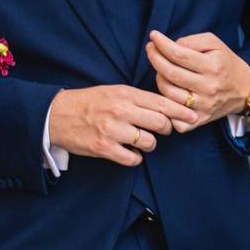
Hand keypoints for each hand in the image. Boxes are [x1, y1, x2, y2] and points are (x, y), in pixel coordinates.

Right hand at [49, 85, 198, 166]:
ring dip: (149, 144)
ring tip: (140, 141)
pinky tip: (128, 152)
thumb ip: (137, 98)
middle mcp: (120, 111)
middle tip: (163, 130)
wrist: (56, 116)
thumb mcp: (112, 91)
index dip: (181, 111)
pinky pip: (133, 158)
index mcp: (124, 94)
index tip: (194, 116)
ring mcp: (112, 130)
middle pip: (161, 123)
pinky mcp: (104, 148)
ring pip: (149, 142)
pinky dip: (135, 157)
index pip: (161, 102)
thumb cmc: (87, 103)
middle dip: (167, 129)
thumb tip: (164, 108)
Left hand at [146, 31, 249, 132]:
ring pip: (168, 93)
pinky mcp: (199, 120)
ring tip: (161, 69)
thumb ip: (192, 41)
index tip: (153, 36)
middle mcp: (209, 87)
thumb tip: (171, 46)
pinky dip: (165, 106)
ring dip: (158, 79)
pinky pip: (173, 117)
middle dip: (155, 58)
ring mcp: (203, 106)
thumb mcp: (215, 44)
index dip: (162, 45)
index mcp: (214, 66)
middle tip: (150, 49)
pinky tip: (166, 92)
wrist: (244, 90)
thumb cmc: (224, 63)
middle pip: (170, 74)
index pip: (179, 55)